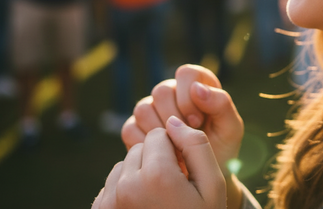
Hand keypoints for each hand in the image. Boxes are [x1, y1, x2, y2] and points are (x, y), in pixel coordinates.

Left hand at [92, 118, 225, 208]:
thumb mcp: (213, 185)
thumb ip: (196, 145)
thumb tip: (172, 121)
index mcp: (156, 176)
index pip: (159, 133)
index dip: (175, 149)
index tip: (183, 172)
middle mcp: (126, 187)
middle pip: (140, 147)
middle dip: (156, 160)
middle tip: (171, 188)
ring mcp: (109, 203)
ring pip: (125, 164)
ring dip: (139, 174)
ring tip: (157, 199)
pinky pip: (112, 183)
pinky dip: (125, 189)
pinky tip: (143, 207)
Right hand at [122, 65, 243, 174]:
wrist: (203, 181)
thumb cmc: (221, 150)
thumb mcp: (230, 128)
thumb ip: (221, 103)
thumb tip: (197, 88)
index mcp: (196, 85)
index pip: (186, 73)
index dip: (189, 96)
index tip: (197, 121)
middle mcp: (172, 93)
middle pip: (162, 91)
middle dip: (174, 118)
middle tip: (186, 138)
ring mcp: (152, 109)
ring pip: (143, 108)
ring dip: (160, 133)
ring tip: (176, 150)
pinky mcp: (135, 128)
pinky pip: (130, 129)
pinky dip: (146, 146)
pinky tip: (162, 157)